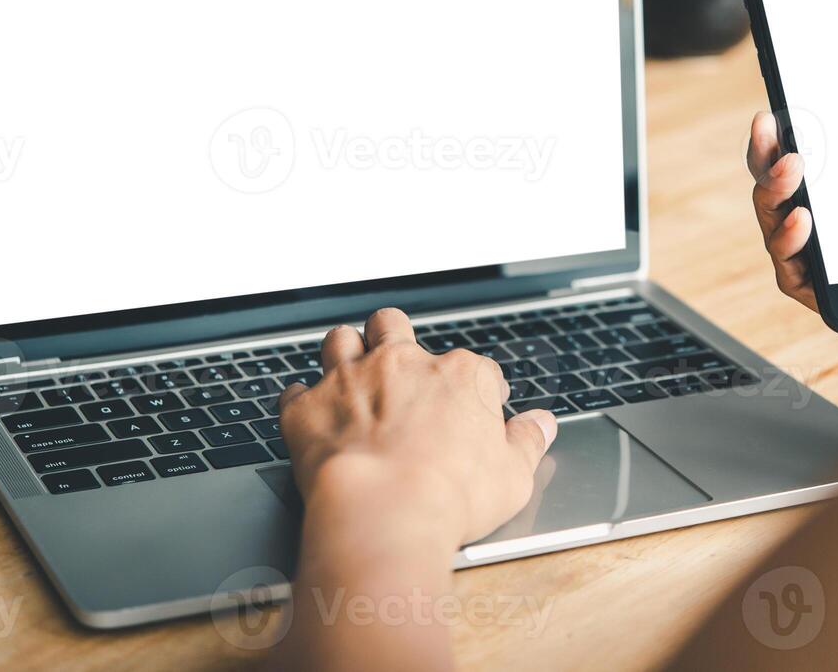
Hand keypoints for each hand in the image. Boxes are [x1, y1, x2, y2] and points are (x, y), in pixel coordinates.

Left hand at [278, 307, 557, 548]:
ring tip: (349, 374)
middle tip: (397, 364)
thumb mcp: (513, 475)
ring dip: (344, 353)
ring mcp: (351, 380)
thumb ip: (527, 442)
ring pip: (341, 340)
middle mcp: (403, 363)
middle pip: (394, 326)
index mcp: (459, 375)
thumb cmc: (451, 496)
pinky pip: (295, 391)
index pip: (472, 365)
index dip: (474, 387)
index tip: (472, 409)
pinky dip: (303, 402)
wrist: (384, 512)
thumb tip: (542, 425)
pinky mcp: (308, 408)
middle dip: (394, 338)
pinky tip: (311, 416)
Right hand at [746, 40, 837, 393]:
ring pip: (785, 233)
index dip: (805, 127)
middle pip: (797, 192)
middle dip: (768, 155)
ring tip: (790, 169)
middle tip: (772, 127)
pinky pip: (800, 284)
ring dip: (769, 195)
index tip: (793, 93)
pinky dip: (785, 249)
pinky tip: (800, 221)